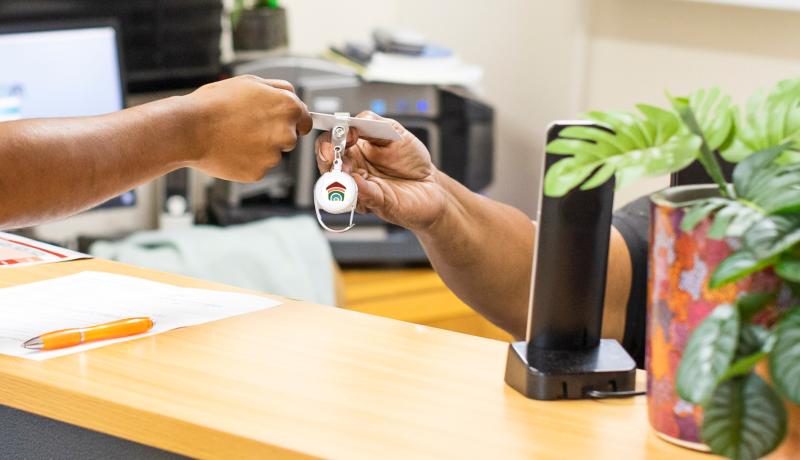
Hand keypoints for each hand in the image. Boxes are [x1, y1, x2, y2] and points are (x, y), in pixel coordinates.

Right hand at [181, 75, 311, 181]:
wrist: (189, 128)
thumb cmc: (215, 104)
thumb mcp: (250, 82)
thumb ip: (278, 89)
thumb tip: (292, 96)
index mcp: (288, 108)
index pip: (305, 119)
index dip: (292, 120)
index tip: (281, 122)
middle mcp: (286, 133)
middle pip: (290, 138)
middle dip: (274, 133)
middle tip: (248, 126)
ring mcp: (273, 155)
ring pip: (273, 153)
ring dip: (260, 148)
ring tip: (235, 136)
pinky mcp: (259, 172)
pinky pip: (258, 166)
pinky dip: (248, 161)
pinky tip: (231, 149)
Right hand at [316, 111, 445, 230]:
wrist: (432, 183)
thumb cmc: (411, 160)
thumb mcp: (394, 132)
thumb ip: (372, 123)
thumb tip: (351, 123)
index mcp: (354, 151)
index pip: (328, 143)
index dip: (330, 138)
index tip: (344, 133)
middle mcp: (353, 170)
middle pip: (327, 165)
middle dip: (327, 158)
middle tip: (335, 152)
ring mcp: (362, 189)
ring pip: (339, 186)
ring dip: (338, 177)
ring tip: (344, 168)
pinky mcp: (377, 203)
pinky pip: (363, 197)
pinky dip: (359, 190)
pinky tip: (359, 181)